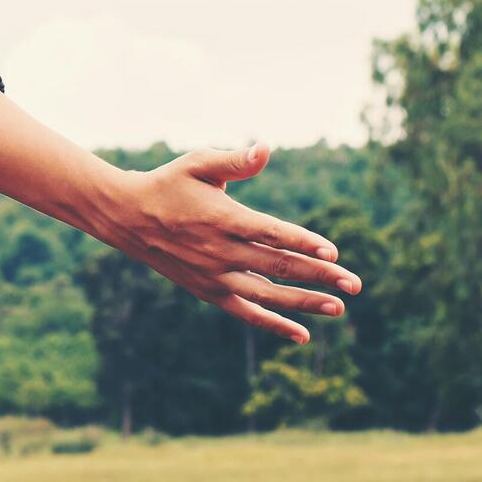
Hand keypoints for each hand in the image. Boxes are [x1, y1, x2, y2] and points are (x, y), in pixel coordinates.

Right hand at [98, 141, 363, 344]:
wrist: (126, 217)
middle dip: (320, 276)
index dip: (303, 243)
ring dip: (305, 302)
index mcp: (222, 218)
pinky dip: (273, 324)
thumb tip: (266, 148)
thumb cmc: (167, 184)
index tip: (333, 252)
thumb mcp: (197, 163)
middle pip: (278, 267)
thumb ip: (234, 161)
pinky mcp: (207, 291)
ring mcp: (214, 275)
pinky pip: (246, 312)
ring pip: (267, 294)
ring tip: (338, 307)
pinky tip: (302, 334)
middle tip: (354, 285)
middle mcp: (220, 251)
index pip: (271, 234)